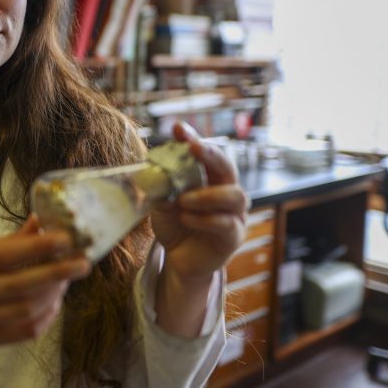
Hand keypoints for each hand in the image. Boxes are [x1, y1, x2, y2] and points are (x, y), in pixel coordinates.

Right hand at [0, 216, 89, 354]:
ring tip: (67, 280)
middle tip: (82, 263)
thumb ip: (7, 242)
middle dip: (56, 273)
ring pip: (25, 309)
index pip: (3, 255)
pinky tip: (54, 302)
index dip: (36, 247)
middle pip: (19, 285)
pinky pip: (24, 331)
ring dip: (53, 294)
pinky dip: (45, 316)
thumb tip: (42, 221)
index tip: (65, 239)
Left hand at [150, 122, 248, 281]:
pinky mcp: (234, 236)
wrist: (180, 259)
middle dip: (211, 154)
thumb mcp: (162, 203)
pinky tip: (186, 218)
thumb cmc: (175, 224)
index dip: (192, 138)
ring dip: (207, 195)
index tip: (178, 128)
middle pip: (228, 167)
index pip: (204, 153)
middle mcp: (226, 191)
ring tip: (184, 200)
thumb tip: (153, 172)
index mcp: (208, 178)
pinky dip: (203, 219)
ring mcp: (234, 214)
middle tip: (193, 148)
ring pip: (235, 195)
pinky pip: (226, 223)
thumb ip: (161, 188)